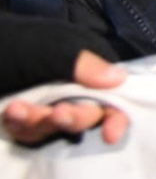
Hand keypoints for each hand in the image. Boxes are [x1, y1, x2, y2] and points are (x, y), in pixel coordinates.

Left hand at [2, 50, 129, 145]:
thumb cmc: (8, 44)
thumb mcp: (48, 49)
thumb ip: (83, 64)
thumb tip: (120, 78)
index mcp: (82, 62)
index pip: (112, 92)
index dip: (115, 114)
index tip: (110, 134)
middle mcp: (68, 82)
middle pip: (87, 113)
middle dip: (74, 117)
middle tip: (58, 114)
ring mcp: (43, 100)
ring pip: (56, 127)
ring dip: (40, 122)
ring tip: (17, 110)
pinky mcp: (21, 115)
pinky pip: (30, 131)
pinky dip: (21, 124)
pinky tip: (10, 113)